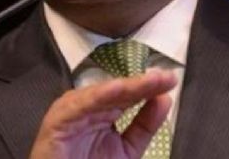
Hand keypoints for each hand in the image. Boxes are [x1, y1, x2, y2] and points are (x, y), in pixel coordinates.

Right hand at [29, 69, 176, 158]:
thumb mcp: (126, 149)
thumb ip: (145, 126)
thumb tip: (165, 99)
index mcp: (103, 109)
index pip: (130, 93)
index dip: (150, 86)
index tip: (171, 80)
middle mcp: (88, 105)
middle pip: (118, 90)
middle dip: (142, 83)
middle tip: (166, 77)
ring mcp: (72, 111)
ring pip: (101, 94)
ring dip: (126, 86)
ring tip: (149, 81)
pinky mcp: (57, 120)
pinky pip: (78, 106)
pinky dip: (97, 96)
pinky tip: (118, 88)